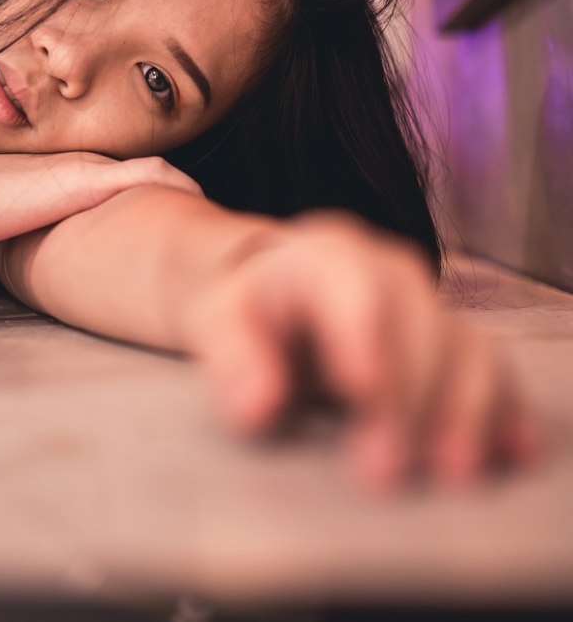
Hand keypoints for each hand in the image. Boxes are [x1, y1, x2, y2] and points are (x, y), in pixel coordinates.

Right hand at [0, 151, 202, 247]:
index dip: (155, 194)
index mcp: (70, 177)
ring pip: (154, 172)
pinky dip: (173, 181)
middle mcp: (84, 167)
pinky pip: (147, 174)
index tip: (178, 215)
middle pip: (148, 174)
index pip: (125, 181)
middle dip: (180, 194)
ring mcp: (88, 170)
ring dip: (183, 189)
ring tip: (209, 210)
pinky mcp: (87, 179)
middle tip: (207, 219)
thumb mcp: (12, 226)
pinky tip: (194, 194)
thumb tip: (39, 266)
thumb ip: (33, 235)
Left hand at [184, 210, 540, 491]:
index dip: (365, 335)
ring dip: (465, 413)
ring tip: (451, 475)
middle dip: (410, 398)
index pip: (354, 286)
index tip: (363, 392)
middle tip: (384, 473)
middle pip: (419, 323)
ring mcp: (429, 305)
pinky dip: (505, 411)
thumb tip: (257, 406)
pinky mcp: (455, 342)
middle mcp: (389, 271)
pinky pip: (493, 371)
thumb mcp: (219, 320)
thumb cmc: (249, 310)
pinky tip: (511, 452)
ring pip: (468, 347)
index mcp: (325, 255)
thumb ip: (233, 357)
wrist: (274, 289)